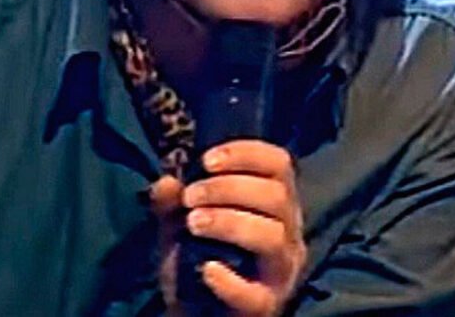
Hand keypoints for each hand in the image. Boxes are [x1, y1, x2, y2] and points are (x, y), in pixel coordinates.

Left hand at [151, 140, 306, 315]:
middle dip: (228, 187)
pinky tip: (206, 269)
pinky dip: (230, 280)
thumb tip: (166, 183)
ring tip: (193, 223)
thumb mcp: (180, 223)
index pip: (278, 163)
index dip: (246, 153)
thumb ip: (172, 202)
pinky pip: (254, 294)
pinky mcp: (266, 306)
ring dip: (229, 222)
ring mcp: (281, 271)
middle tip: (190, 197)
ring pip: (272, 236)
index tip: (206, 160)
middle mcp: (289, 232)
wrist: (196, 312)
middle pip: (276, 196)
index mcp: (275, 203)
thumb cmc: (198, 258)